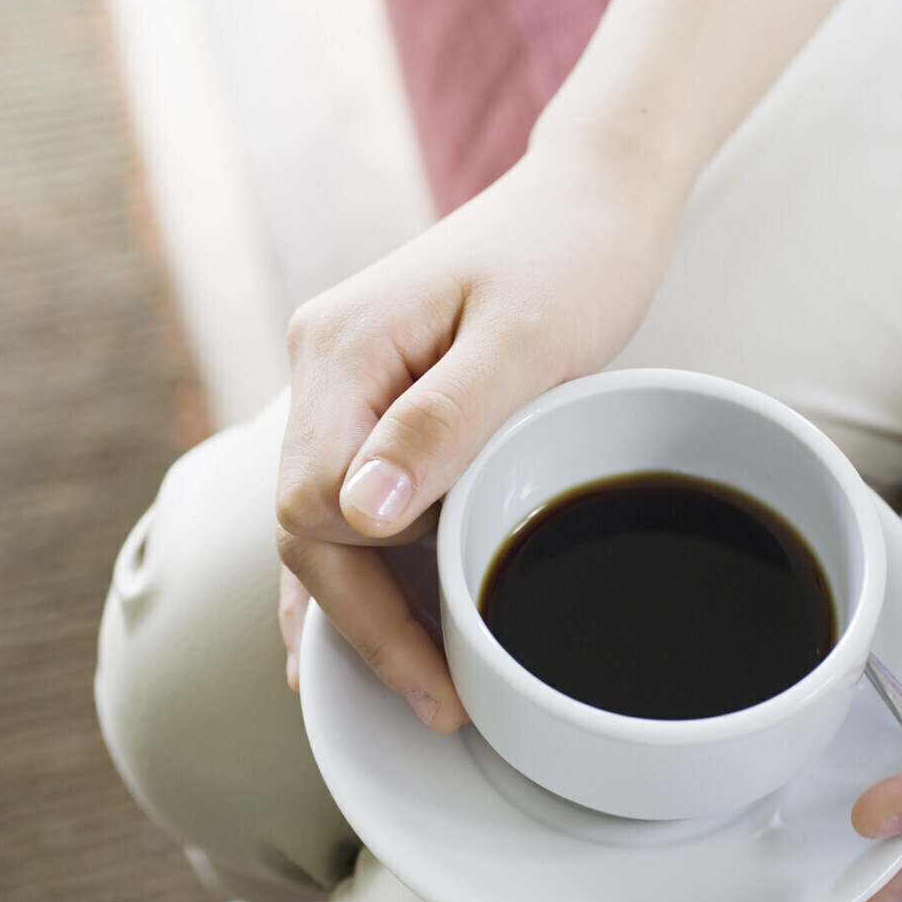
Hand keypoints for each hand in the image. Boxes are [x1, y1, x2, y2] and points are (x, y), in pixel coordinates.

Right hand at [275, 134, 684, 725]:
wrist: (595, 200)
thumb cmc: (574, 258)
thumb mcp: (525, 342)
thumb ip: (440, 424)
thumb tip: (355, 518)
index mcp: (343, 351)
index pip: (312, 504)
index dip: (366, 592)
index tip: (441, 659)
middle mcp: (325, 369)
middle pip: (305, 526)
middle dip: (364, 623)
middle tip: (441, 702)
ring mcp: (347, 385)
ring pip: (323, 524)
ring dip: (364, 608)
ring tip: (417, 692)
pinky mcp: (381, 400)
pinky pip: (352, 500)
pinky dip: (368, 569)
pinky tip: (375, 631)